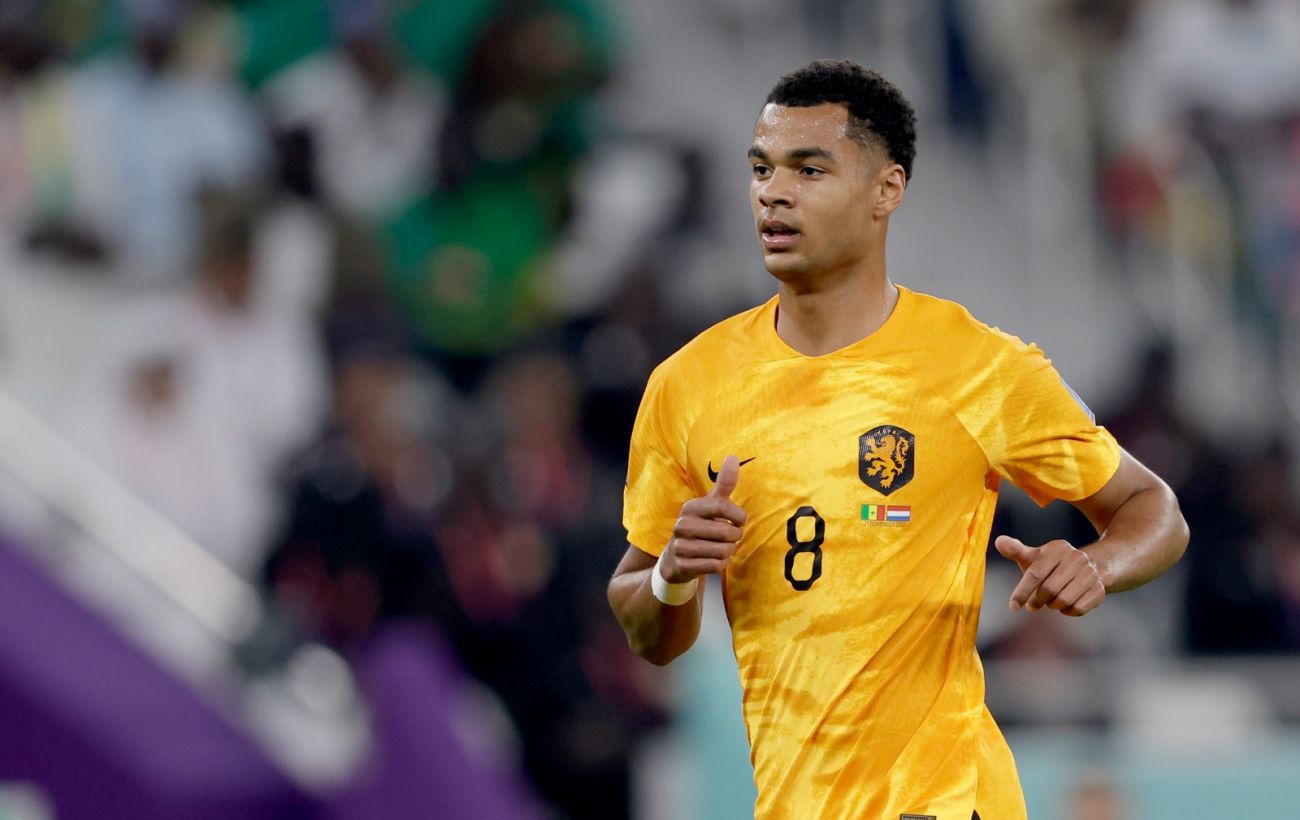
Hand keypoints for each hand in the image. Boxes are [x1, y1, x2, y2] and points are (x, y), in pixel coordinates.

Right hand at [659, 455, 747, 583]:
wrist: (676, 558)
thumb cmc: (701, 527)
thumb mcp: (711, 505)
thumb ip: (724, 484)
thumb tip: (732, 457)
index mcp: (690, 507)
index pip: (723, 507)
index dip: (739, 516)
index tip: (740, 520)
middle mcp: (682, 525)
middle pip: (727, 532)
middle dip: (735, 537)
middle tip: (730, 537)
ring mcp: (681, 546)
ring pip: (723, 551)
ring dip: (728, 551)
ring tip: (721, 548)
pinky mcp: (683, 565)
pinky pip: (715, 565)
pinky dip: (721, 564)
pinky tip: (713, 559)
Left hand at [994, 535, 1105, 616]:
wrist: (1089, 568)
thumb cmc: (1052, 565)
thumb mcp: (1034, 557)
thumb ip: (1016, 551)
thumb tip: (998, 541)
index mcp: (1057, 548)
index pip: (1035, 573)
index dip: (1022, 591)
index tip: (1013, 606)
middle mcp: (1076, 558)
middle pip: (1049, 590)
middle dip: (1037, 600)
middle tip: (1032, 604)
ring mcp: (1090, 574)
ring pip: (1063, 601)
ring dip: (1052, 606)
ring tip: (1050, 601)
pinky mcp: (1099, 589)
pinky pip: (1078, 609)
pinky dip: (1067, 612)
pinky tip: (1066, 604)